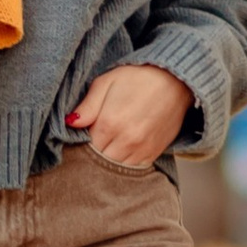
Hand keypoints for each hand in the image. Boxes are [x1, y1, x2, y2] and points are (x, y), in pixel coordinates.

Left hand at [69, 62, 192, 168]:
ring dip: (109, 157)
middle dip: (94, 152)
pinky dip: (125, 160)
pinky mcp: (153, 153)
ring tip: (111, 141)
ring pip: (115, 167)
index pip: (84, 146)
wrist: (176, 81)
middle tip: (96, 138)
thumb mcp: (106, 82)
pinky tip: (124, 146)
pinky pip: (132, 167)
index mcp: (110, 123)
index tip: (83, 133)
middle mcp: (126, 141)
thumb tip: (71, 123)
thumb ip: (87, 105)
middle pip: (99, 160)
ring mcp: (141, 150)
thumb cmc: (138, 78)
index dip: (81, 141)